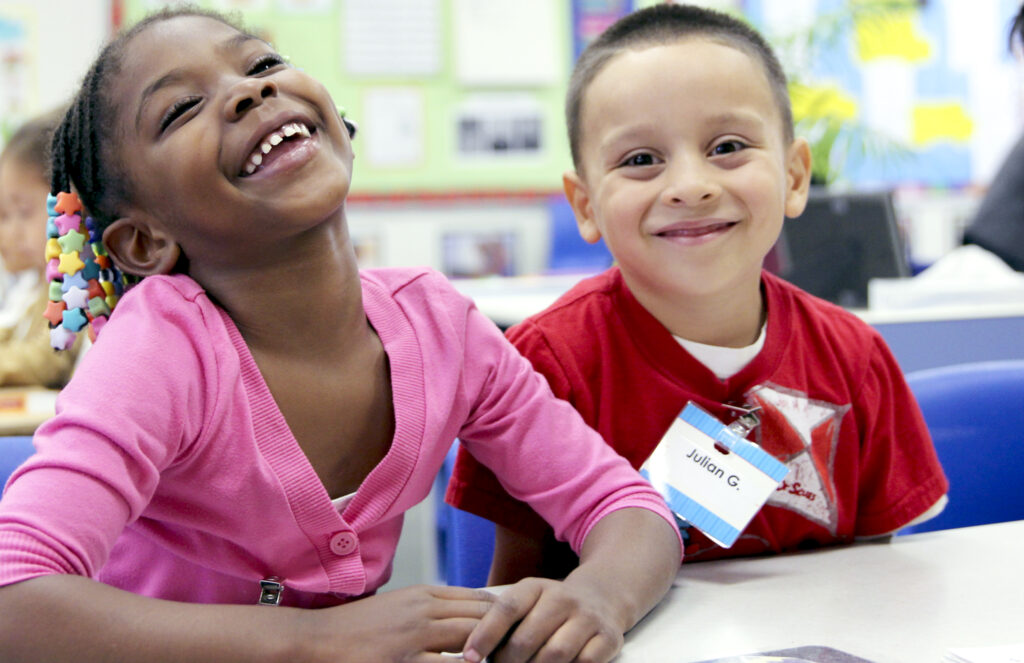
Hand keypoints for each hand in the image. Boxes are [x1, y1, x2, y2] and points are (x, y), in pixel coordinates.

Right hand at [309, 584, 496, 662]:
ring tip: (504, 660)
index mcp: (423, 594)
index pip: (478, 598)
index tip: (514, 627)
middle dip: (502, 633)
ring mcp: (414, 638)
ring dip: (490, 652)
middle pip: (481, 617)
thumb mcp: (398, 606)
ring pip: (471, 639)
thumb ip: (430, 607)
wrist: (315, 640)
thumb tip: (465, 615)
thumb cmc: (356, 627)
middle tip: (517, 647)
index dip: (501, 614)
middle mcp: (423, 611)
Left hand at [461, 577, 624, 662]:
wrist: (602, 597)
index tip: (470, 656)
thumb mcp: (527, 602)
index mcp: (536, 587)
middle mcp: (563, 598)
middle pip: (527, 638)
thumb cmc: (550, 608)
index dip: (485, 634)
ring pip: (555, 653)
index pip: (507, 608)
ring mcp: (587, 618)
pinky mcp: (607, 638)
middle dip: (509, 661)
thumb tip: (473, 652)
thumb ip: (502, 621)